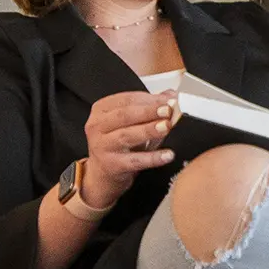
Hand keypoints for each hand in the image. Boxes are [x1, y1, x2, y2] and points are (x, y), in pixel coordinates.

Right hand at [80, 90, 180, 205]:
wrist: (103, 173)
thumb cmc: (118, 143)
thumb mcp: (131, 122)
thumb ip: (150, 107)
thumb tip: (170, 95)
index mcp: (101, 110)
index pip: (126, 99)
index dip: (149, 99)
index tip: (169, 99)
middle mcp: (97, 126)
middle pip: (124, 115)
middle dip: (148, 111)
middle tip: (168, 110)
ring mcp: (102, 146)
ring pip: (126, 136)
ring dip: (148, 130)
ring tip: (166, 126)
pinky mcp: (111, 165)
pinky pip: (135, 161)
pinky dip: (152, 158)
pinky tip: (167, 155)